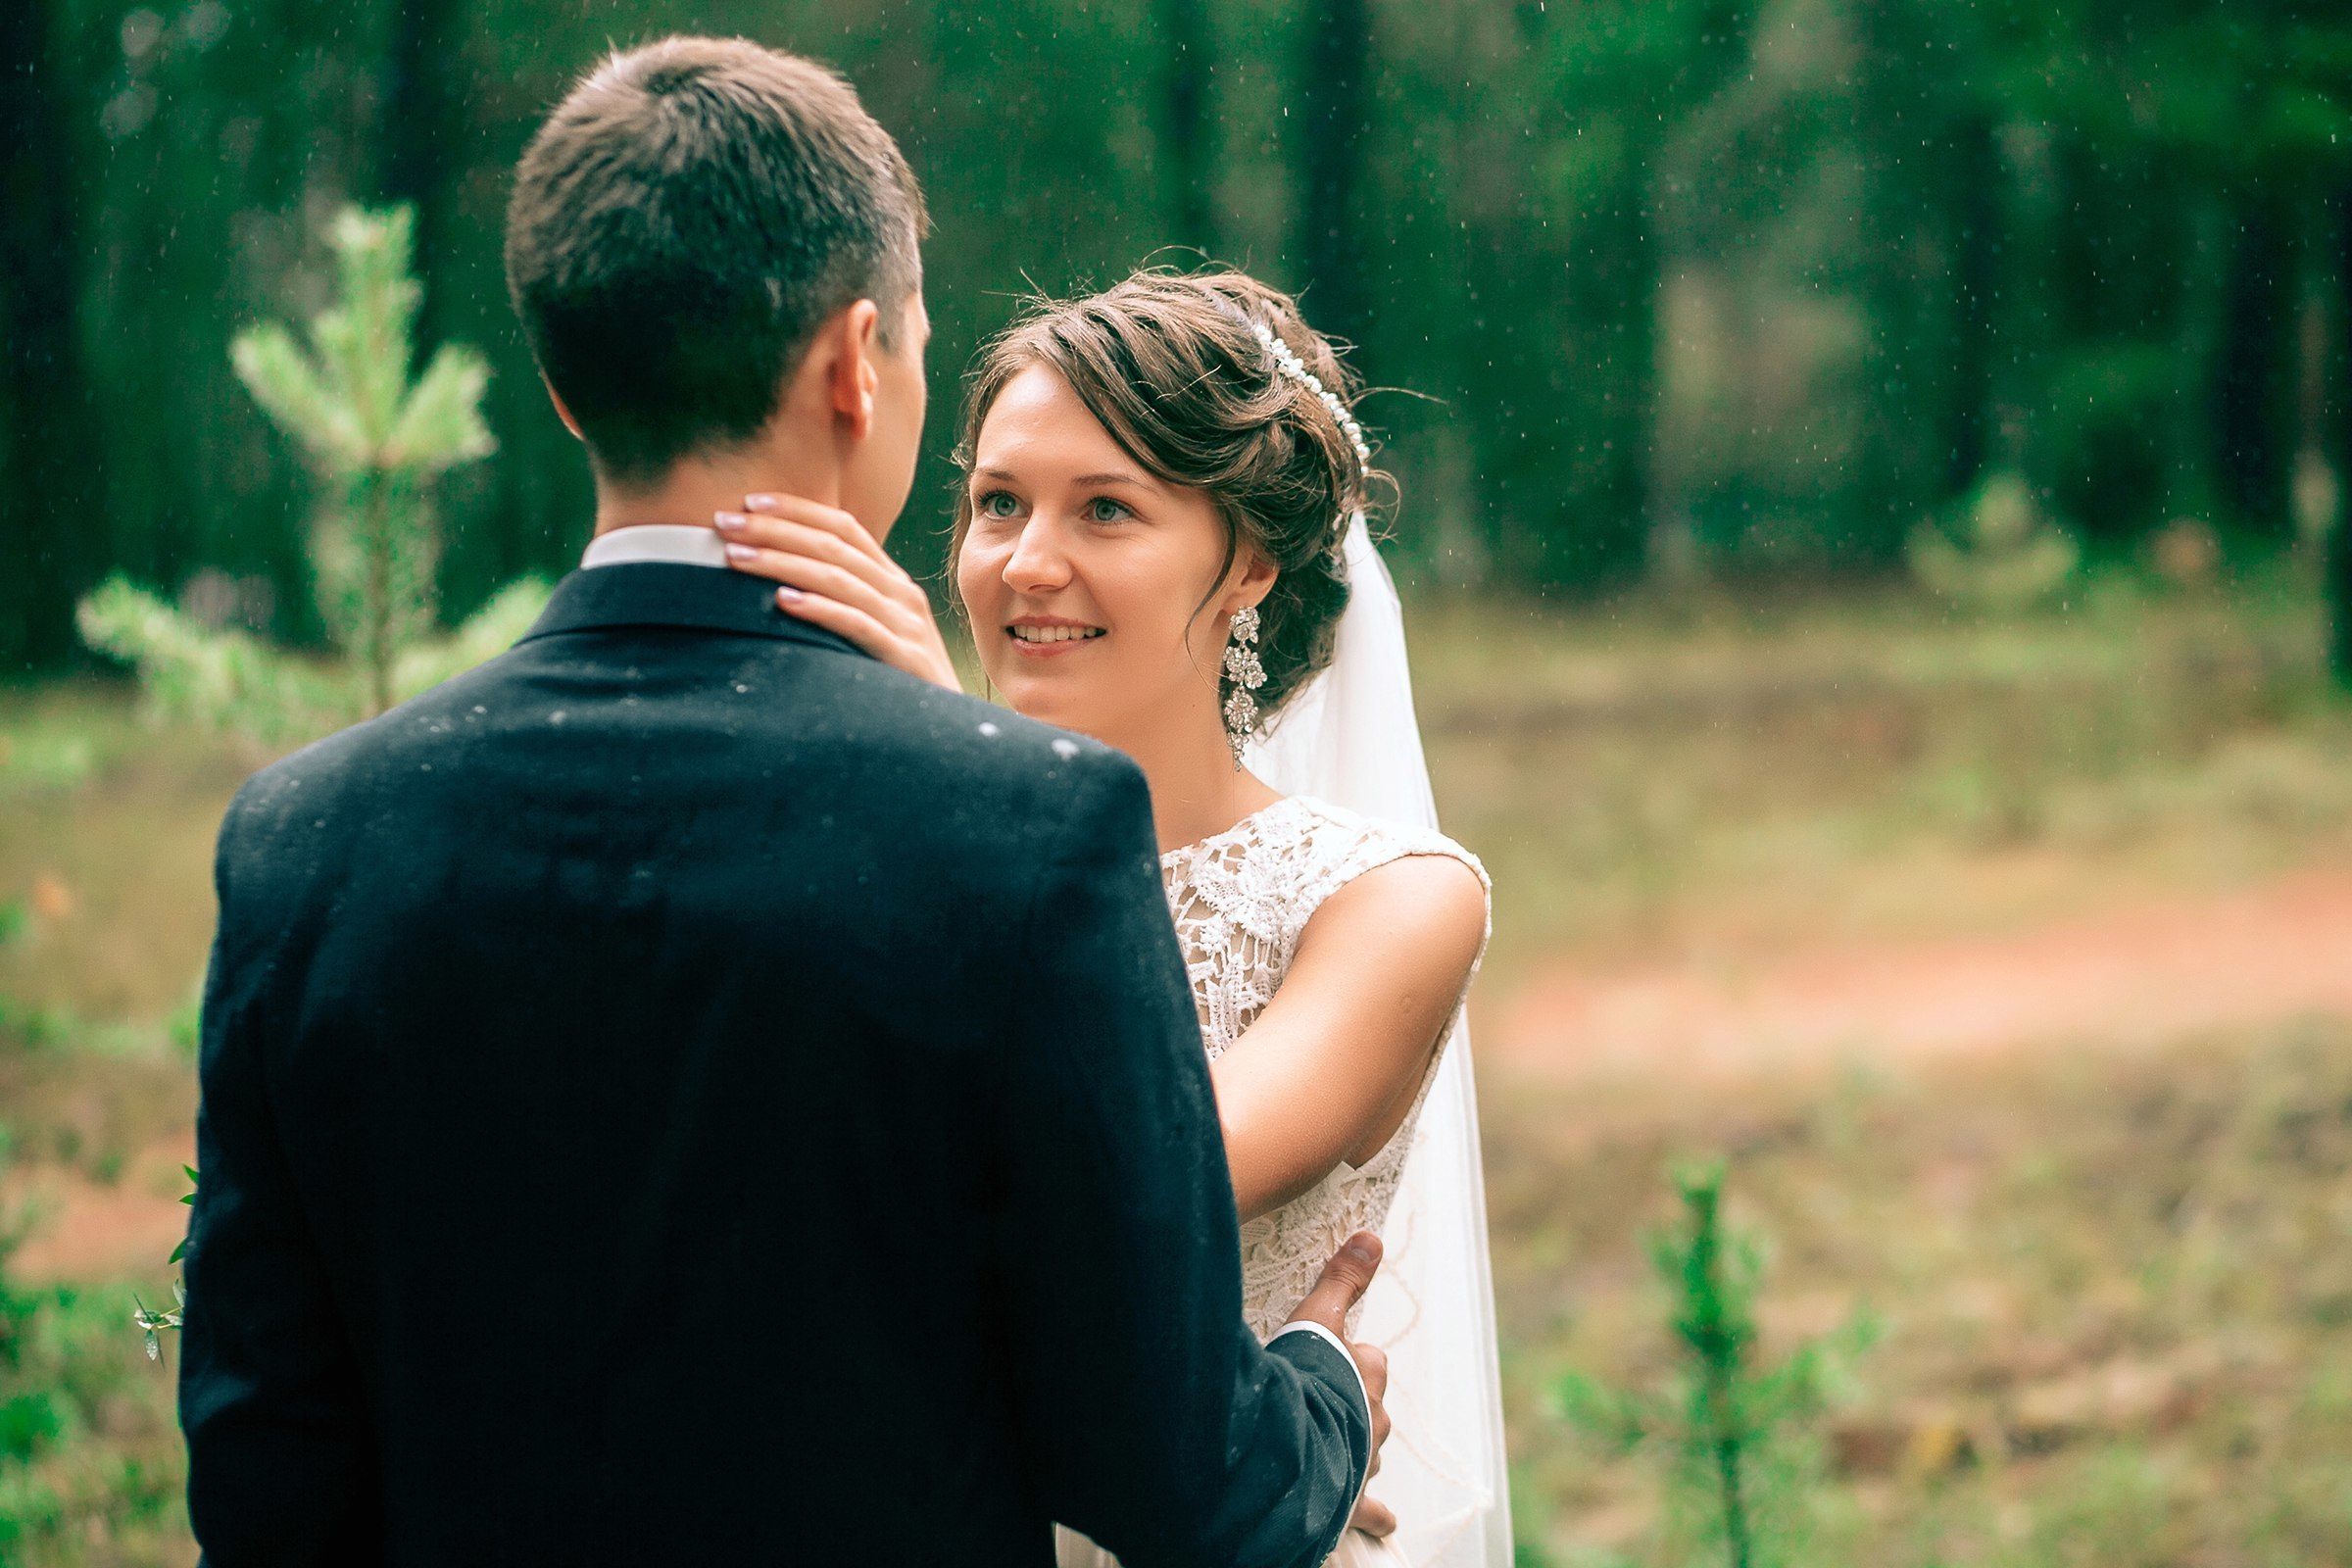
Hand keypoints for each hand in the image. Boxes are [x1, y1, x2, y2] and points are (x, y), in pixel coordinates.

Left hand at [714, 494, 962, 692]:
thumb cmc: (899, 686)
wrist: (947, 735)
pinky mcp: (904, 658)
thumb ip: (844, 606)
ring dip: (781, 562)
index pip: (845, 528)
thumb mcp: (876, 635)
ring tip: (735, 557)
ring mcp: (906, 625)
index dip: (798, 510)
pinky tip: (782, 600)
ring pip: (838, 578)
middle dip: (775, 529)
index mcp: (893, 583)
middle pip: (834, 546)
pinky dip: (818, 608)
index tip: (750, 501)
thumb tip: (779, 586)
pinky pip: (856, 625)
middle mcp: (902, 595)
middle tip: (724, 523)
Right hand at [1284, 1232, 1391, 1519]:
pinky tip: (1382, 1522)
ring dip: (1352, 1448)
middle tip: (1318, 1403)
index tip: (1326, 1360)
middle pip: (1370, 1407)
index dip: (1349, 1360)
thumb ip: (1341, 1279)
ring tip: (1326, 1448)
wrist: (1292, 1442)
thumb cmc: (1303, 1379)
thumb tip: (1372, 1237)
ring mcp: (1364, 1461)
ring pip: (1368, 1451)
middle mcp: (1373, 1420)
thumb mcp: (1319, 1319)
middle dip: (1351, 1406)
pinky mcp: (1352, 1501)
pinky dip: (1374, 1515)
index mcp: (1367, 1378)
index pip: (1370, 1361)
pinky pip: (1371, 1511)